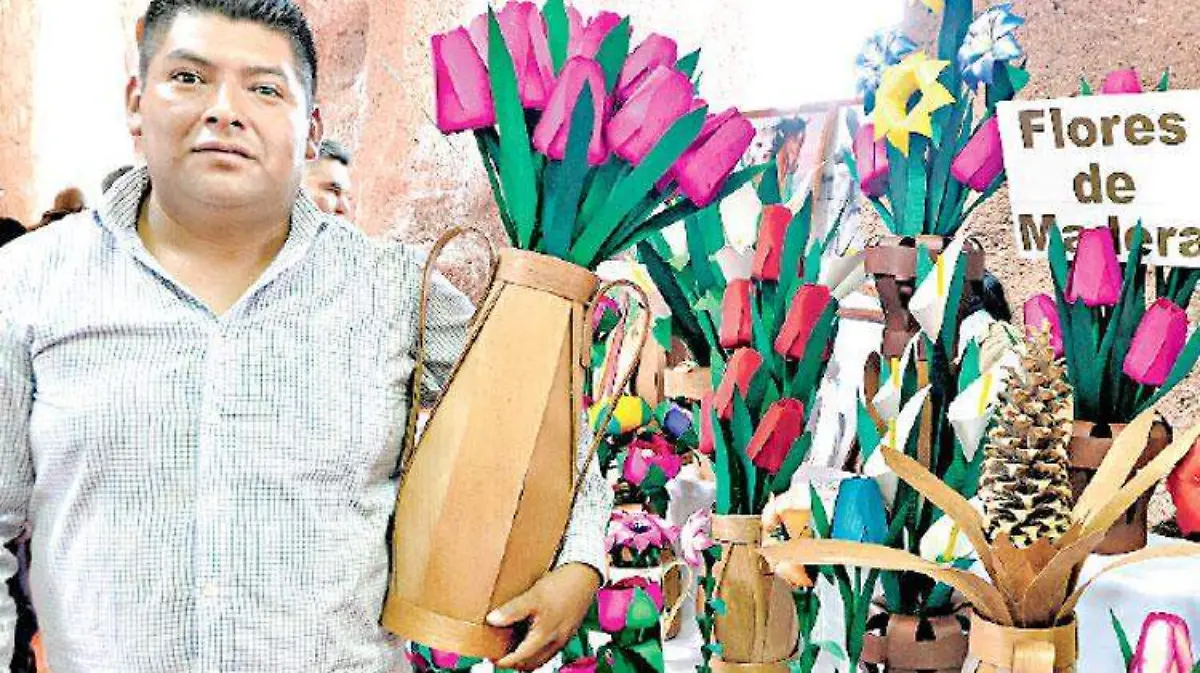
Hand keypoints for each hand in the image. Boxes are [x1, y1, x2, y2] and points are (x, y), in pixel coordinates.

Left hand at [487, 563, 601, 670]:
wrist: (585, 576)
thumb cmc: (563, 585)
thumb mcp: (533, 596)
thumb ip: (513, 610)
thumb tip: (493, 619)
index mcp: (545, 635)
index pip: (521, 658)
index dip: (506, 661)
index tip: (494, 659)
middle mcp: (556, 640)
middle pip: (532, 663)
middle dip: (516, 662)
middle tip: (502, 654)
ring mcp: (563, 637)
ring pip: (542, 657)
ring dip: (528, 657)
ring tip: (515, 647)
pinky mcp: (568, 630)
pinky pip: (551, 648)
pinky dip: (539, 648)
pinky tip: (533, 635)